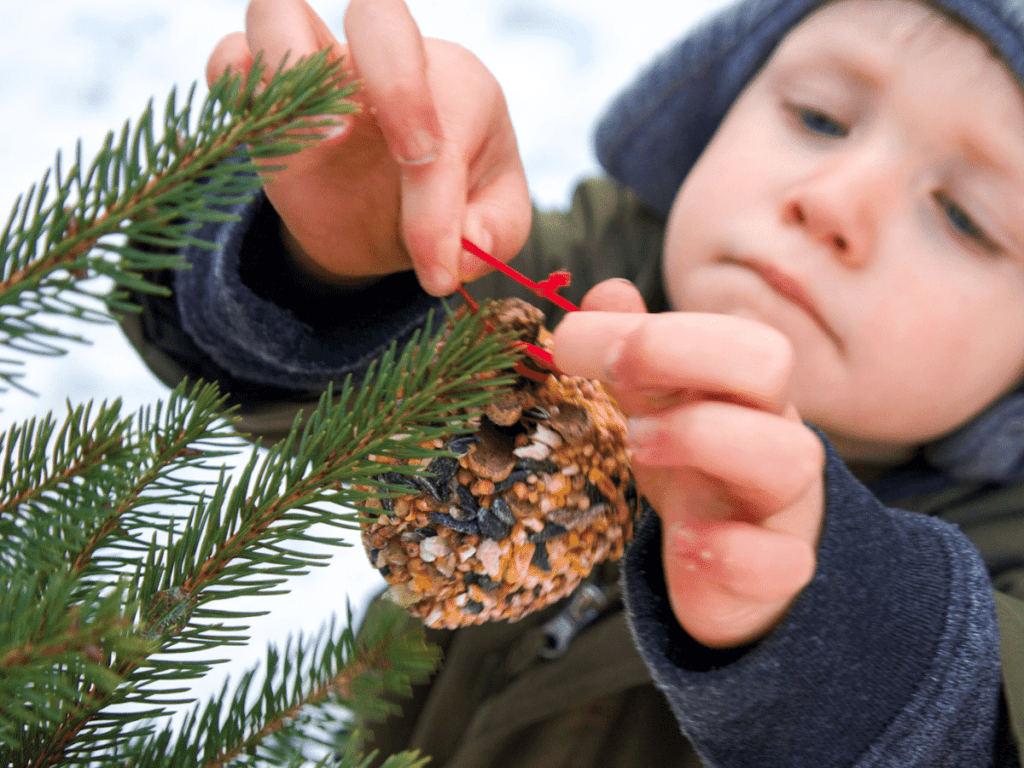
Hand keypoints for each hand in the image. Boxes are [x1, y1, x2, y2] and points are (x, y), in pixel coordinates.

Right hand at [206, 0, 530, 295]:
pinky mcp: (268, 103)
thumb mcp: (492, 229)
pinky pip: (228, 57)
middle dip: (395, 87)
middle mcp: (387, 65)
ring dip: (291, 74)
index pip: (446, 116)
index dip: (438, 201)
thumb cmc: (453, 211)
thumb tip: (465, 248)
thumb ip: (493, 233)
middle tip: (406, 161)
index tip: (437, 266)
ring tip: (322, 146)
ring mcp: (320, 77)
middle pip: (378, 16)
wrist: (392, 225)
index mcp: (456, 87)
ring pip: (280, 13)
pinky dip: (232, 82)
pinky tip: (263, 133)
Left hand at [553, 280, 825, 647]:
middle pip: (770, 362)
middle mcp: (767, 428)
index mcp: (737, 385)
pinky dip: (735, 551)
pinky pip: (785, 560)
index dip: (657, 330)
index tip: (568, 341)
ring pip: (790, 456)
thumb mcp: (657, 403)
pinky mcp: (774, 569)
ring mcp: (779, 501)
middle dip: (682, 355)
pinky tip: (686, 542)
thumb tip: (607, 289)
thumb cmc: (691, 466)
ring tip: (638, 449)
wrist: (733, 567)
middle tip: (612, 379)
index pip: (726, 329)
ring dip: (704, 439)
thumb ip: (633, 350)